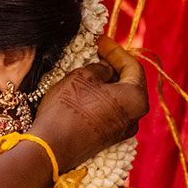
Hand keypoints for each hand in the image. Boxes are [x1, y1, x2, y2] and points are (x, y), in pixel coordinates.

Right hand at [28, 35, 146, 170]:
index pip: (133, 67)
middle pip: (129, 84)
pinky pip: (110, 112)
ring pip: (119, 99)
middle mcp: (135, 117)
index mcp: (136, 99)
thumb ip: (100, 68)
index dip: (116, 50)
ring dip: (106, 83)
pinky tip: (85, 91)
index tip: (101, 40)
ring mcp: (122, 131)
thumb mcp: (82, 76)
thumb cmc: (69, 108)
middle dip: (113, 66)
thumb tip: (106, 70)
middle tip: (97, 52)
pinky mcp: (107, 139)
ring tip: (89, 69)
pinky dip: (101, 98)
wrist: (51, 147)